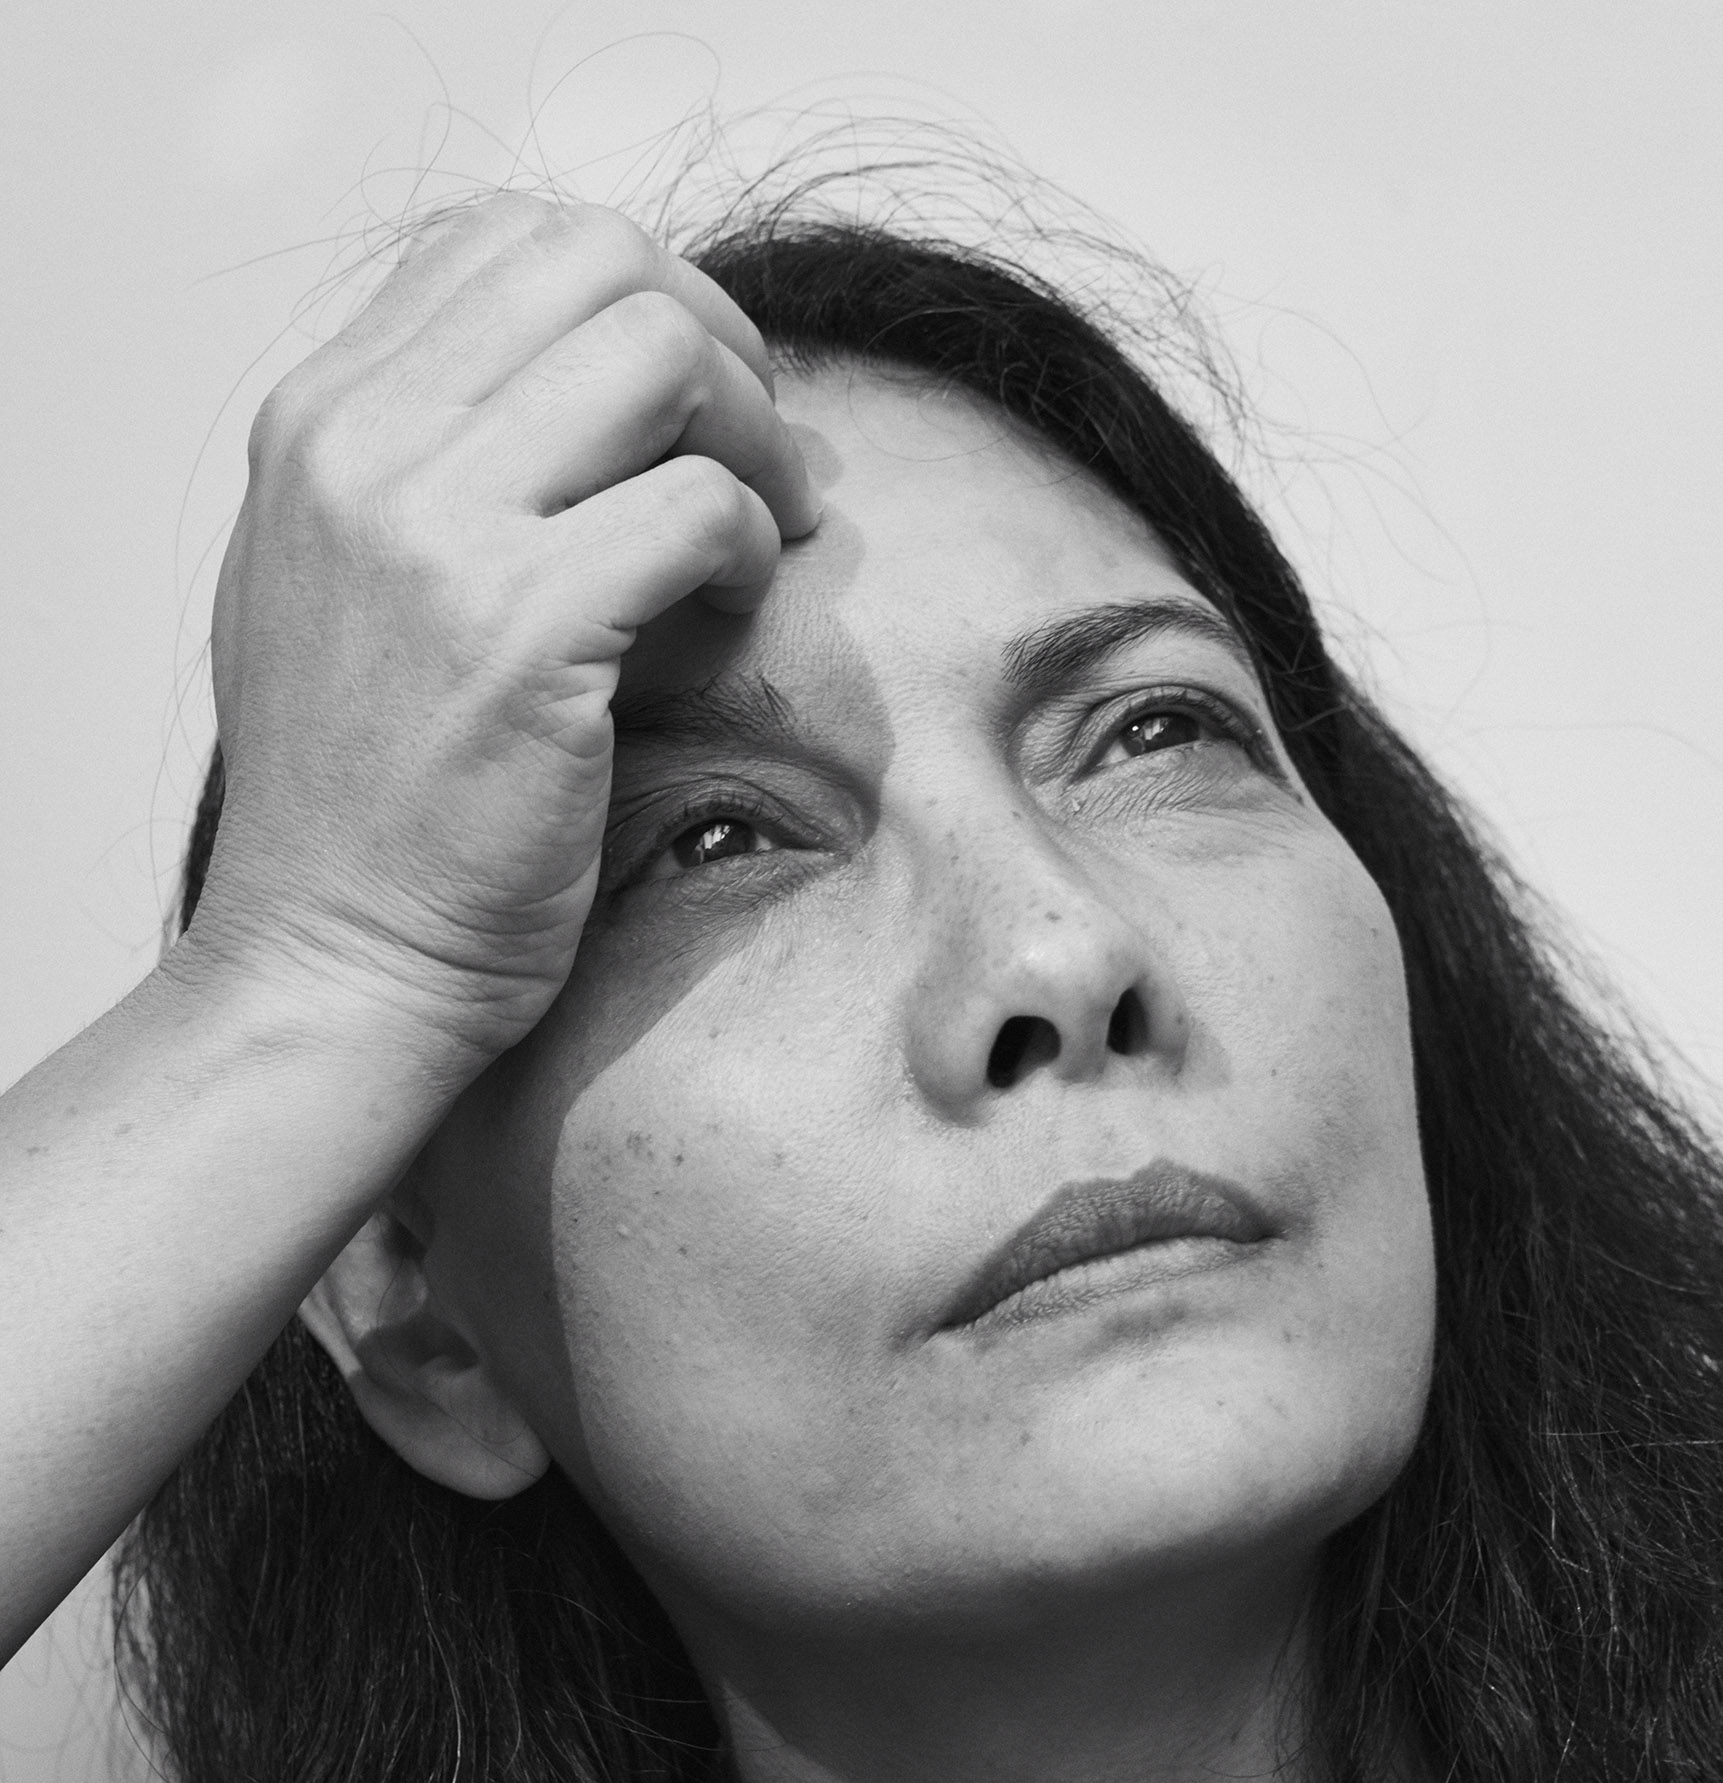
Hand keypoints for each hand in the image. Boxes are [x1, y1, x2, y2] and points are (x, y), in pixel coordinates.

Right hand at [195, 195, 818, 1071]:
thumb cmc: (362, 809)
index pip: (501, 240)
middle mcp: (361, 447)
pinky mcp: (524, 629)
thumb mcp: (334, 589)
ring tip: (762, 529)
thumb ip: (414, 469)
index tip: (689, 400)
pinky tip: (733, 608)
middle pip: (598, 262)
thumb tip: (558, 389)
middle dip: (717, 344)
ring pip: (661, 356)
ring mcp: (436, 532)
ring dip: (750, 435)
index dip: (636, 294)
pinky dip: (750, 544)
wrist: (332, 961)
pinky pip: (699, 507)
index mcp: (317, 421)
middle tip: (758, 455)